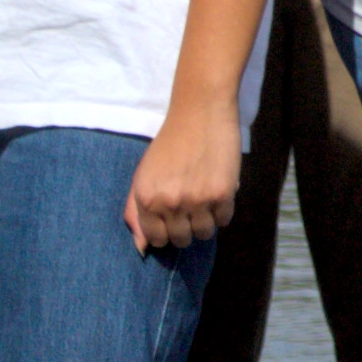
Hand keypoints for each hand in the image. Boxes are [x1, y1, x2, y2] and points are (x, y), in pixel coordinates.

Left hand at [124, 103, 244, 251]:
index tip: (173, 219)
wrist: (200, 112)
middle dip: (186, 227)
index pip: (156, 239)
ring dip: (206, 220)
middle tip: (191, 206)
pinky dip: (223, 210)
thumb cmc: (169, 143)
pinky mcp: (222, 194)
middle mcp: (169, 202)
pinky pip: (224, 220)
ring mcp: (197, 200)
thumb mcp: (144, 174)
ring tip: (205, 199)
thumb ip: (137, 211)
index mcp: (146, 198)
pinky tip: (217, 190)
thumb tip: (141, 248)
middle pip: (181, 239)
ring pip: (204, 233)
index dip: (166, 231)